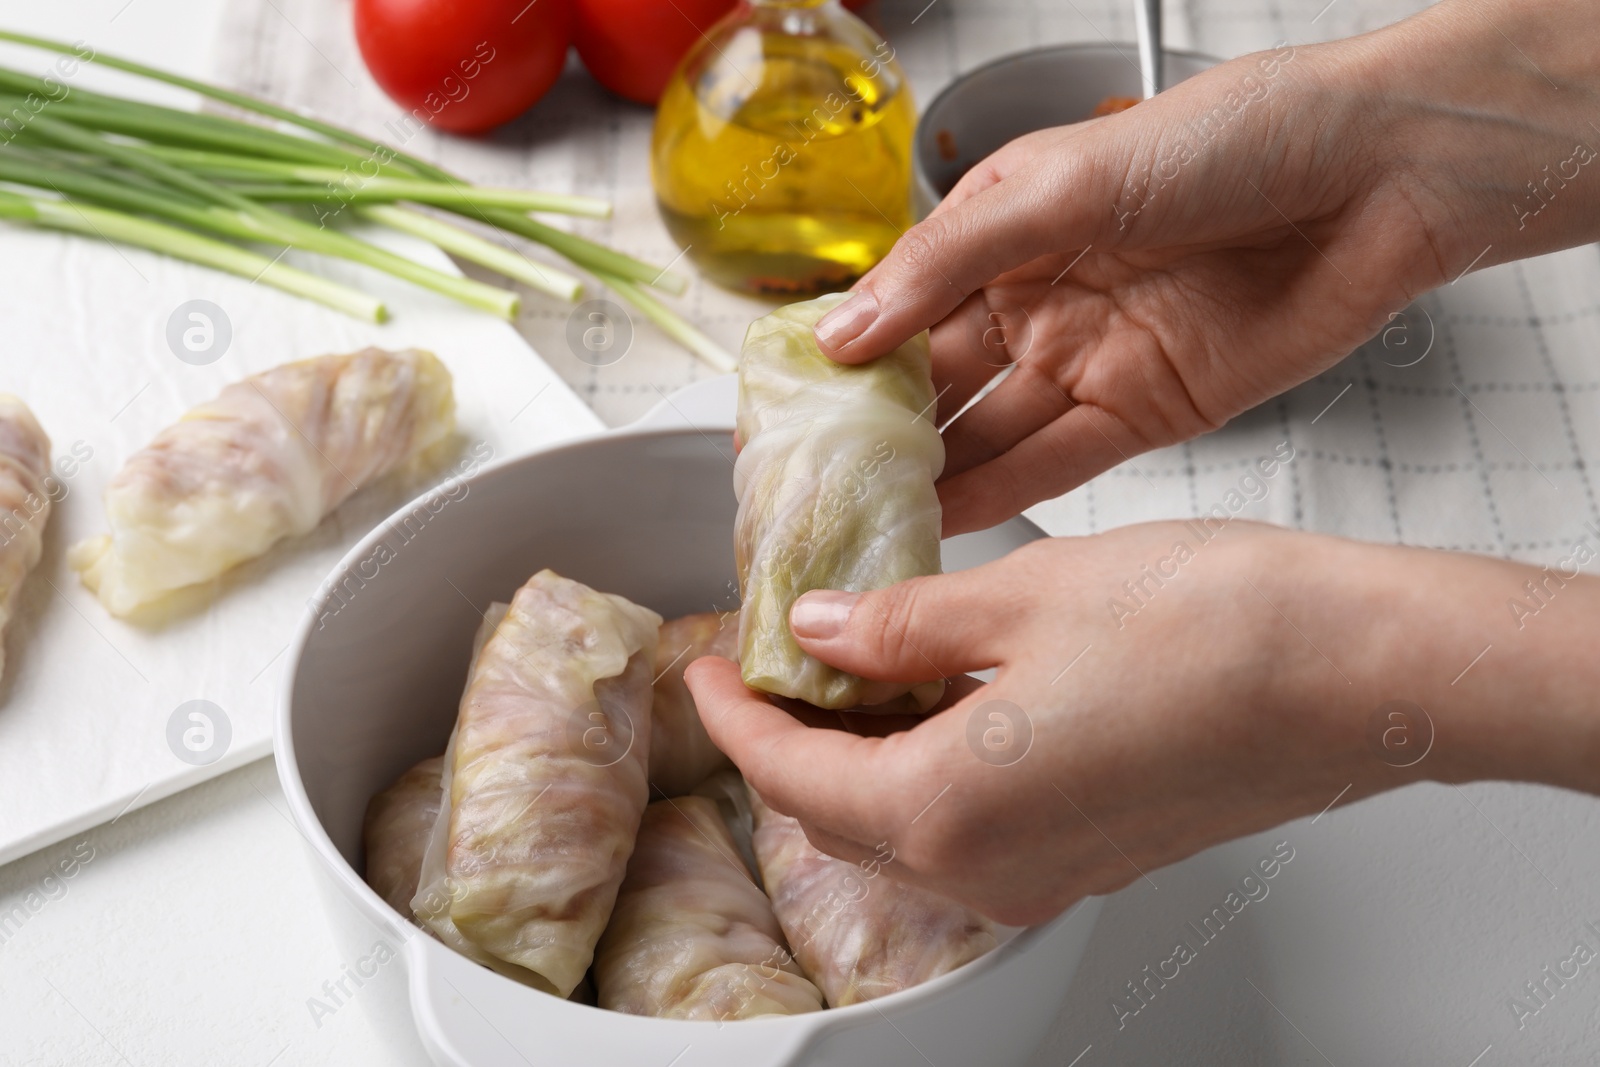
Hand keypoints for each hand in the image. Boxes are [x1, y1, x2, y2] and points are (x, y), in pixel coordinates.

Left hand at [686, 524, 1599, 922]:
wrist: (1361, 674)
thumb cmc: (1213, 629)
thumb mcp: (1021, 596)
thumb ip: (901, 625)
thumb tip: (821, 632)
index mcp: (947, 810)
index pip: (790, 774)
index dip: (732, 713)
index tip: (704, 663)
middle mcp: (989, 868)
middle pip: (837, 815)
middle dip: (788, 739)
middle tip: (771, 658)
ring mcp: (1048, 872)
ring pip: (903, 827)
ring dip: (859, 754)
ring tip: (850, 663)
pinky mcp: (1095, 854)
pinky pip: (970, 828)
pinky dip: (926, 769)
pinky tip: (938, 694)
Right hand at [813, 0, 1599, 534]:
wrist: (1377, 177)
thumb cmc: (1235, 137)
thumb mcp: (1064, 183)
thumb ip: (948, 264)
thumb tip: (845, 331)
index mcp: (1006, 229)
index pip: (899, 306)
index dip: (841, 360)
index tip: (784, 414)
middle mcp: (1038, 297)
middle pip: (935, 380)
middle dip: (875, 434)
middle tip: (813, 491)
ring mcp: (1087, 358)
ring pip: (987, 430)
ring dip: (929, 477)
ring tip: (860, 524)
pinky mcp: (1143, 412)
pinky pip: (1054, 462)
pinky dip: (1000, 495)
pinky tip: (944, 523)